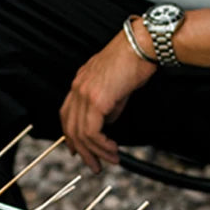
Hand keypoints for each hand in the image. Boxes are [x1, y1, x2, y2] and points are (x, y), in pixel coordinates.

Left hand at [59, 29, 157, 172]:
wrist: (142, 44)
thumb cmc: (134, 59)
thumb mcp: (116, 86)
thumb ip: (108, 106)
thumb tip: (107, 122)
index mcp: (80, 83)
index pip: (67, 115)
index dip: (71, 135)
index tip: (78, 150)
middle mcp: (78, 88)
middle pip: (70, 127)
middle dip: (82, 151)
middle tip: (93, 164)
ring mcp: (84, 94)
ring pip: (81, 133)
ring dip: (95, 152)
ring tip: (108, 160)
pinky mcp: (96, 100)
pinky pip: (92, 131)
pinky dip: (101, 145)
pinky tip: (111, 149)